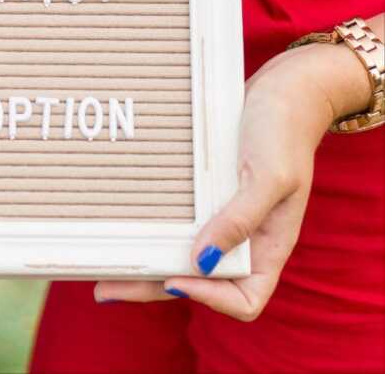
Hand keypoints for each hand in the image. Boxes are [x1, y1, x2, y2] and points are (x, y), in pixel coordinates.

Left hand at [94, 31, 376, 319]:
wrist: (283, 90)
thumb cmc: (284, 130)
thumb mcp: (270, 175)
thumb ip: (241, 219)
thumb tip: (204, 261)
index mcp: (269, 244)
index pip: (244, 298)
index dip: (210, 298)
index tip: (174, 279)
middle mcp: (245, 239)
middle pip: (199, 280)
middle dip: (153, 287)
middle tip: (106, 288)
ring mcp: (224, 216)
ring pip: (182, 253)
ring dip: (147, 262)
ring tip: (103, 268)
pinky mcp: (206, 193)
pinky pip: (178, 221)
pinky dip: (153, 229)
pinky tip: (124, 226)